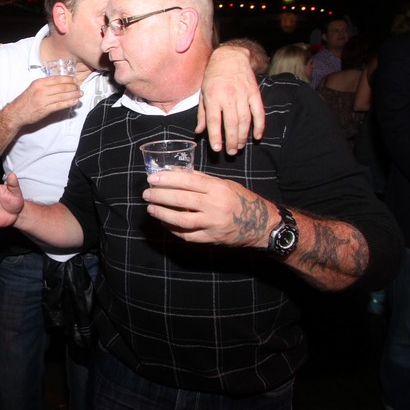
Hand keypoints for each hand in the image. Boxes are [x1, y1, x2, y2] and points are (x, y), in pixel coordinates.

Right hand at [8, 76, 81, 126]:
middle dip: (73, 87)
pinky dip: (68, 103)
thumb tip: (60, 83)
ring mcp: (43, 100)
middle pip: (62, 87)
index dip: (68, 79)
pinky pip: (60, 105)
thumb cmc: (25, 100)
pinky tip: (74, 101)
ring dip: (73, 95)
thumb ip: (45, 84)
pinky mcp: (45, 110)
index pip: (57, 78)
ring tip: (79, 94)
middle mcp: (41, 90)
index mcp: (39, 82)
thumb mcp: (33, 87)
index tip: (74, 80)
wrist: (16, 113)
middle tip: (79, 88)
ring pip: (62, 96)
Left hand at [142, 170, 271, 247]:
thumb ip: (201, 179)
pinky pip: (187, 235)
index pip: (187, 181)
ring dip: (162, 214)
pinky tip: (164, 222)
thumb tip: (176, 171)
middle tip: (146, 193)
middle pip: (181, 200)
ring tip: (151, 208)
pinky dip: (173, 229)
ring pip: (181, 220)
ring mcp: (213, 224)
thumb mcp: (225, 184)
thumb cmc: (241, 200)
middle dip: (160, 196)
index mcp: (218, 188)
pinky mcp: (211, 238)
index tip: (152, 178)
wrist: (262, 224)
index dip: (167, 179)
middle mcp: (215, 206)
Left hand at [196, 44, 264, 154]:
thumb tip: (199, 132)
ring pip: (245, 120)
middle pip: (231, 123)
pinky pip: (259, 112)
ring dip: (243, 136)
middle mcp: (228, 96)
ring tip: (240, 147)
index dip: (216, 136)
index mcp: (213, 97)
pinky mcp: (255, 93)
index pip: (215, 121)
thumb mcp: (203, 93)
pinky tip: (257, 136)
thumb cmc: (213, 76)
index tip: (217, 148)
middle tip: (231, 152)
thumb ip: (202, 114)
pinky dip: (260, 125)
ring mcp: (243, 95)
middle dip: (232, 140)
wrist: (230, 57)